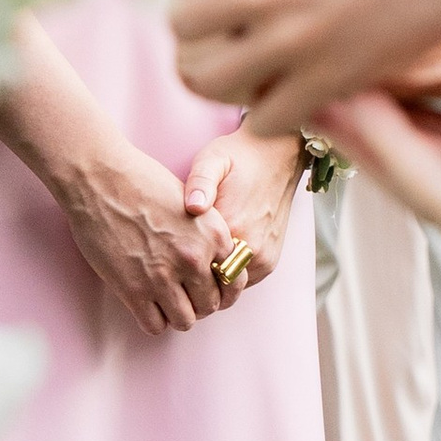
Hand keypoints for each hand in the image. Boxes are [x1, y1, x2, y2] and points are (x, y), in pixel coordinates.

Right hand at [50, 132, 239, 335]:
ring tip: (164, 299)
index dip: (221, 287)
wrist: (101, 178)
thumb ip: (207, 235)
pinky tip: (146, 303)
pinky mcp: (133, 289)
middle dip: (198, 302)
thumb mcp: (192, 202)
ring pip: (185, 320)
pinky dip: (154, 319)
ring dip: (177, 313)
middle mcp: (195, 258)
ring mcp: (164, 276)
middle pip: (210, 305)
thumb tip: (212, 264)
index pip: (234, 281)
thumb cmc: (143, 182)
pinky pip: (155, 325)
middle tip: (183, 293)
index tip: (208, 286)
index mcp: (214, 235)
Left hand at [177, 0, 440, 123]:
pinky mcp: (322, 84)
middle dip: (201, 23)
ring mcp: (285, 43)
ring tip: (239, 63)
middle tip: (229, 22)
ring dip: (217, 73)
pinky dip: (265, 109)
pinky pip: (264, 119)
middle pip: (182, 26)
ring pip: (209, 80)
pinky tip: (283, 88)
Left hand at [182, 124, 306, 298]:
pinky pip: (241, 281)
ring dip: (210, 278)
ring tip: (193, 258)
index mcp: (233, 227)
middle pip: (210, 283)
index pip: (194, 267)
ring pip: (226, 286)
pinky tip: (213, 255)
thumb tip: (192, 207)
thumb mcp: (213, 160)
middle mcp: (252, 249)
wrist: (276, 155)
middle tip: (174, 260)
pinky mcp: (270, 261)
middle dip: (191, 278)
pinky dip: (226, 274)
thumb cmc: (239, 158)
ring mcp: (263, 259)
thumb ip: (200, 182)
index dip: (175, 265)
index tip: (163, 254)